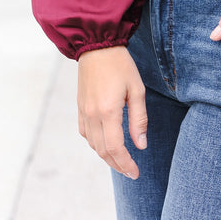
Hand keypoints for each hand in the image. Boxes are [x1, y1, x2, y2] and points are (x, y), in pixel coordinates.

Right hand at [77, 45, 146, 179]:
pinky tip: (105, 143)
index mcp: (109, 111)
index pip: (116, 148)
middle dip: (117, 165)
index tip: (136, 173)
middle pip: (103, 151)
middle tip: (131, 171)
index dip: (126, 164)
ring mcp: (84, 112)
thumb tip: (140, 145)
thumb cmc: (120, 65)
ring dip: (107, 156)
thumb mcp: (137, 89)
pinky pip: (86, 134)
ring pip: (93, 145)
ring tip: (121, 160)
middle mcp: (93, 115)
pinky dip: (96, 144)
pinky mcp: (80, 107)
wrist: (96, 46)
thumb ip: (139, 119)